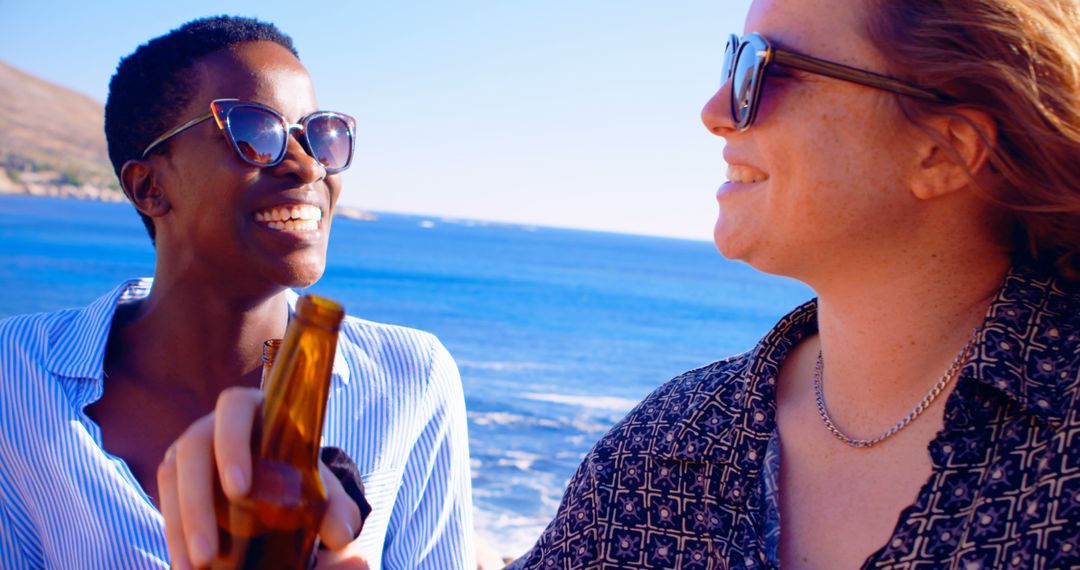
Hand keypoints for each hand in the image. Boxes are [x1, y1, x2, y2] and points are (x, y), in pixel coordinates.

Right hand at [157, 387, 363, 569]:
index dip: (232, 443)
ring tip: (196, 567)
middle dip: (198, 502)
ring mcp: (192, 447)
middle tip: (210, 552)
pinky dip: (174, 534)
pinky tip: (183, 564)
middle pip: (194, 448)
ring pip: (172, 475)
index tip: (240, 490)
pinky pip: (165, 499)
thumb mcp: (327, 493)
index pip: (235, 407)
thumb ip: (339, 511)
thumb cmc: (305, 480)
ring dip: (180, 525)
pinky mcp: (176, 475)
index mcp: (257, 410)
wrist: (283, 487)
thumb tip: (341, 535)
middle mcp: (216, 423)